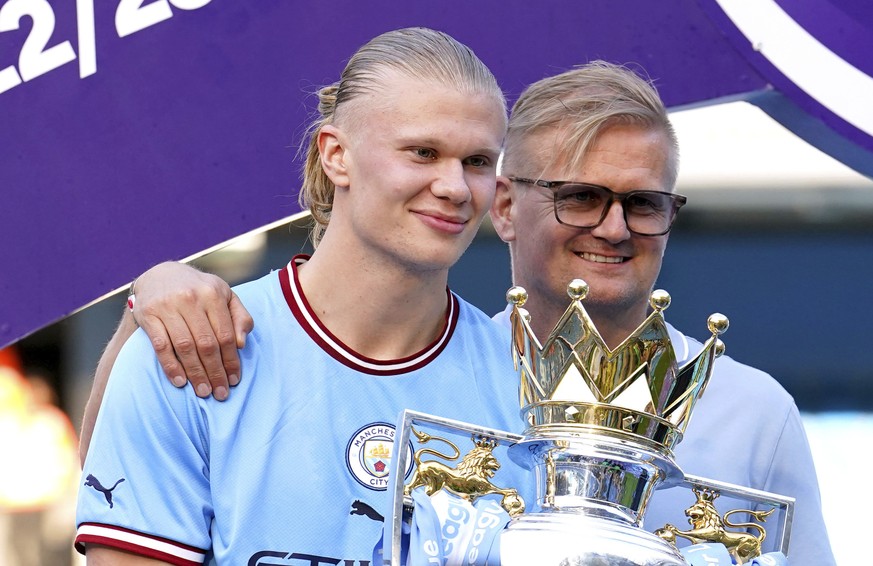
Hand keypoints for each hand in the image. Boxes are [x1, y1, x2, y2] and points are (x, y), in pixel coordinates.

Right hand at [132, 262, 253, 399]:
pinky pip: (161, 346)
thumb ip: (239, 317)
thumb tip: (241, 344)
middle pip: (206, 344)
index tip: (235, 380)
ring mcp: (167, 306)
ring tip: (203, 392)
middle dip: (215, 372)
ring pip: (185, 347)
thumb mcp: (225, 295)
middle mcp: (190, 298)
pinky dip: (171, 366)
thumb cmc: (200, 290)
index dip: (231, 361)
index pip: (225, 335)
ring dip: (195, 373)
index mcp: (212, 294)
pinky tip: (180, 381)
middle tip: (220, 393)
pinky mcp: (148, 315)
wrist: (161, 275)